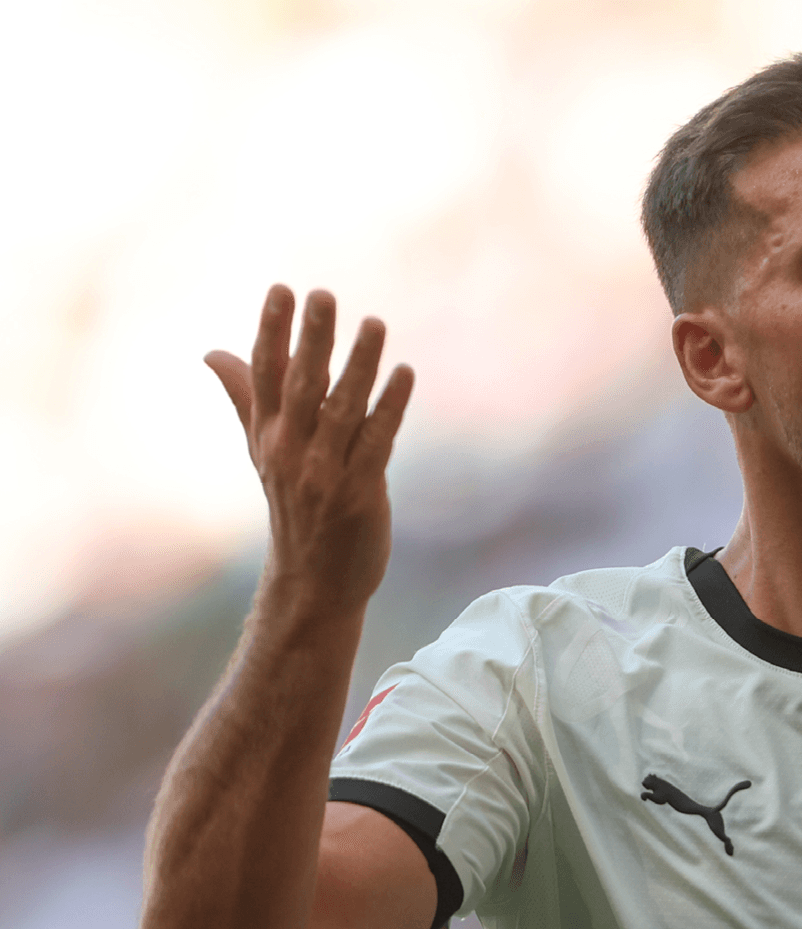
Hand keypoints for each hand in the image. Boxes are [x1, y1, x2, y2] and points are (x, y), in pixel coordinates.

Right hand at [205, 286, 413, 612]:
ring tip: (374, 323)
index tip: (281, 289)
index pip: (265, 375)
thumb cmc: (295, 507)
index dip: (272, 331)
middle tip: (322, 294)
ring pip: (342, 409)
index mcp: (268, 436)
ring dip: (359, 365)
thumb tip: (212, 351)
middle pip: (300, 385)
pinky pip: (376, 442)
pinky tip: (405, 374)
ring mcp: (323, 473)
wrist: (313, 582)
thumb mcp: (265, 450)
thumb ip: (247, 396)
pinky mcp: (359, 492)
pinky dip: (390, 407)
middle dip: (311, 339)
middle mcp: (290, 451)